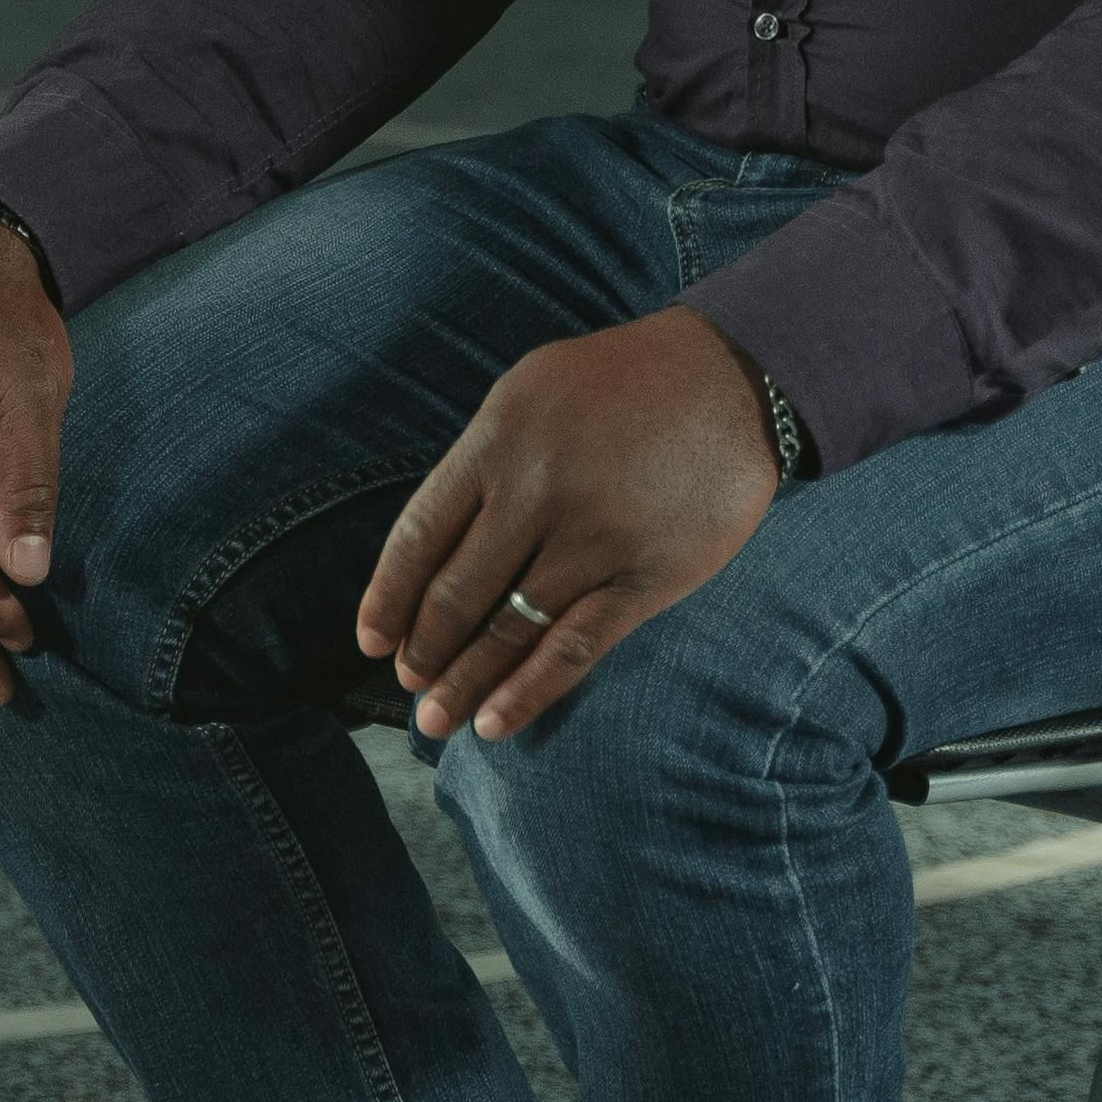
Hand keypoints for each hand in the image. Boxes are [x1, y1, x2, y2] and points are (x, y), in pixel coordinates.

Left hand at [361, 309, 781, 741]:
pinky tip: (494, 722)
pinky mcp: (646, 576)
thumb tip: (435, 544)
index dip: (388, 596)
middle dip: (424, 650)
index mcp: (498, 441)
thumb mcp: (533, 390)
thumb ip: (484, 460)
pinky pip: (574, 646)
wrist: (731, 378)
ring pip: (509, 628)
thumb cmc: (622, 383)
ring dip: (464, 683)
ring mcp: (592, 538)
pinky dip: (528, 691)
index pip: (419, 535)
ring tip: (435, 721)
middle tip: (408, 685)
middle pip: (457, 592)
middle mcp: (536, 491)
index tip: (370, 641)